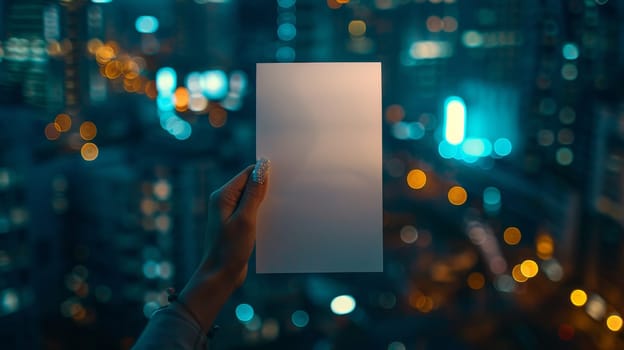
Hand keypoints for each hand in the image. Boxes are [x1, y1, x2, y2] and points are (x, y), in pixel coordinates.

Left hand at [178, 159, 269, 331]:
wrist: (220, 275)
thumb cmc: (230, 248)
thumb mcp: (246, 219)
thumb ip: (255, 192)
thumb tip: (263, 167)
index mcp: (223, 195)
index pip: (248, 174)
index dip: (265, 173)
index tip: (284, 177)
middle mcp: (224, 200)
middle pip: (250, 184)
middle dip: (266, 187)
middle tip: (285, 193)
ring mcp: (228, 212)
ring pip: (251, 198)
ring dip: (265, 201)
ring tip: (280, 207)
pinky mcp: (234, 223)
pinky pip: (250, 210)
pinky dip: (261, 212)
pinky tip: (272, 218)